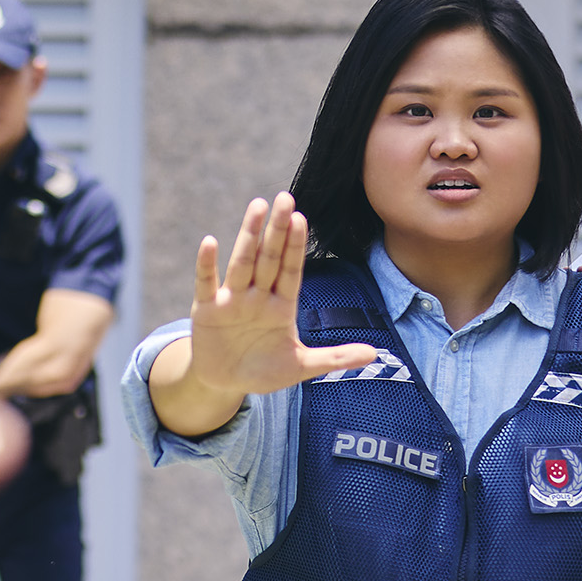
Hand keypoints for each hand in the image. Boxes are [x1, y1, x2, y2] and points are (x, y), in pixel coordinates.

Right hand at [186, 193, 376, 405]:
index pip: (291, 270)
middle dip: (278, 230)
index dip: (296, 245)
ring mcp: (232, 300)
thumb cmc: (263, 371)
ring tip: (257, 207)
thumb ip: (334, 358)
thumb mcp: (300, 367)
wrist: (225, 383)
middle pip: (269, 258)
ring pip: (242, 262)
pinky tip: (210, 242)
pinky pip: (206, 283)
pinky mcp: (207, 310)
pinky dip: (206, 264)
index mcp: (281, 305)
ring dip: (249, 235)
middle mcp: (257, 296)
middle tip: (286, 197)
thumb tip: (375, 355)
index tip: (303, 218)